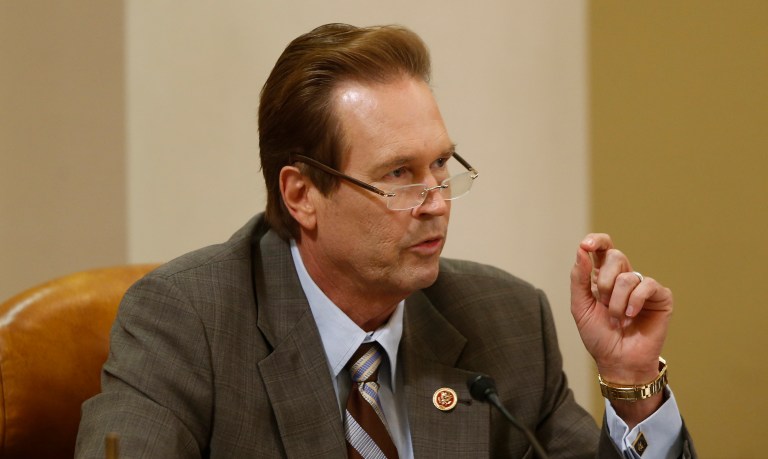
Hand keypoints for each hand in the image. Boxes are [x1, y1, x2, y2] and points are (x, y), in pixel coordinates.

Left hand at [570, 234, 672, 422]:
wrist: (617, 361)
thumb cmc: (598, 336)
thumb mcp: (581, 306)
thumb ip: (579, 278)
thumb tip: (581, 250)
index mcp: (603, 277)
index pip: (603, 247)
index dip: (596, 241)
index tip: (587, 245)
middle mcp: (624, 278)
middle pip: (616, 256)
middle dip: (605, 282)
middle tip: (604, 303)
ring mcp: (642, 287)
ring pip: (629, 276)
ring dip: (617, 301)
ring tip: (618, 319)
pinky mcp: (660, 297)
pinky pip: (647, 286)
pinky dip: (635, 301)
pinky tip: (632, 316)